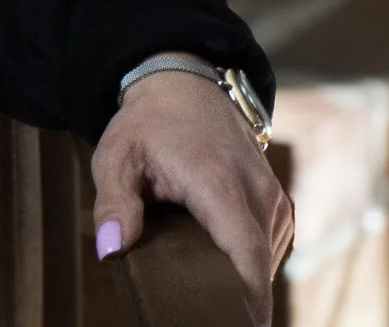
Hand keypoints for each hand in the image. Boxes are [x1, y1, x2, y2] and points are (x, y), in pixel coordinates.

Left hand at [92, 63, 294, 325]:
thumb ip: (114, 203)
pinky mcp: (277, 205)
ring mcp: (273, 199)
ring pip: (265, 261)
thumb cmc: (147, 125)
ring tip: (204, 298)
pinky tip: (218, 276)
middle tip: (199, 314)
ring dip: (239, 281)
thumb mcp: (117, 156)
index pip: (247, 254)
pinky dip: (247, 265)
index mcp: (219, 183)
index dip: (247, 298)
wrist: (183, 86)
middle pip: (257, 266)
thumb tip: (111, 249)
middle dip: (235, 299)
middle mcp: (258, 192)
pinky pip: (268, 249)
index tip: (241, 324)